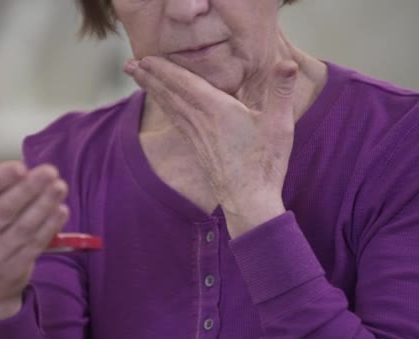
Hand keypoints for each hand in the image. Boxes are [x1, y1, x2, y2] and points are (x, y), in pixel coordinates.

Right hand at [0, 159, 69, 319]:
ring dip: (44, 204)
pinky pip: (35, 244)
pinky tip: (61, 210)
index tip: (21, 166)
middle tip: (50, 171)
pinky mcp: (12, 271)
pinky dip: (50, 226)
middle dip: (29, 188)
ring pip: (23, 227)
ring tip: (60, 187)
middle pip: (2, 211)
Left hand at [125, 57, 297, 233]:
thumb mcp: (279, 124)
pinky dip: (166, 109)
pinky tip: (164, 107)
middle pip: (170, 94)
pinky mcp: (199, 149)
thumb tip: (288, 63)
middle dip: (150, 77)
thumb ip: (281, 91)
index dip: (165, 69)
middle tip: (129, 64)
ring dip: (153, 91)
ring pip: (170, 107)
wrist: (249, 201)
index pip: (185, 83)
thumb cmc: (265, 163)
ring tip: (139, 78)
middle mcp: (201, 122)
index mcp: (217, 110)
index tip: (146, 57)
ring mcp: (197, 137)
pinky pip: (177, 122)